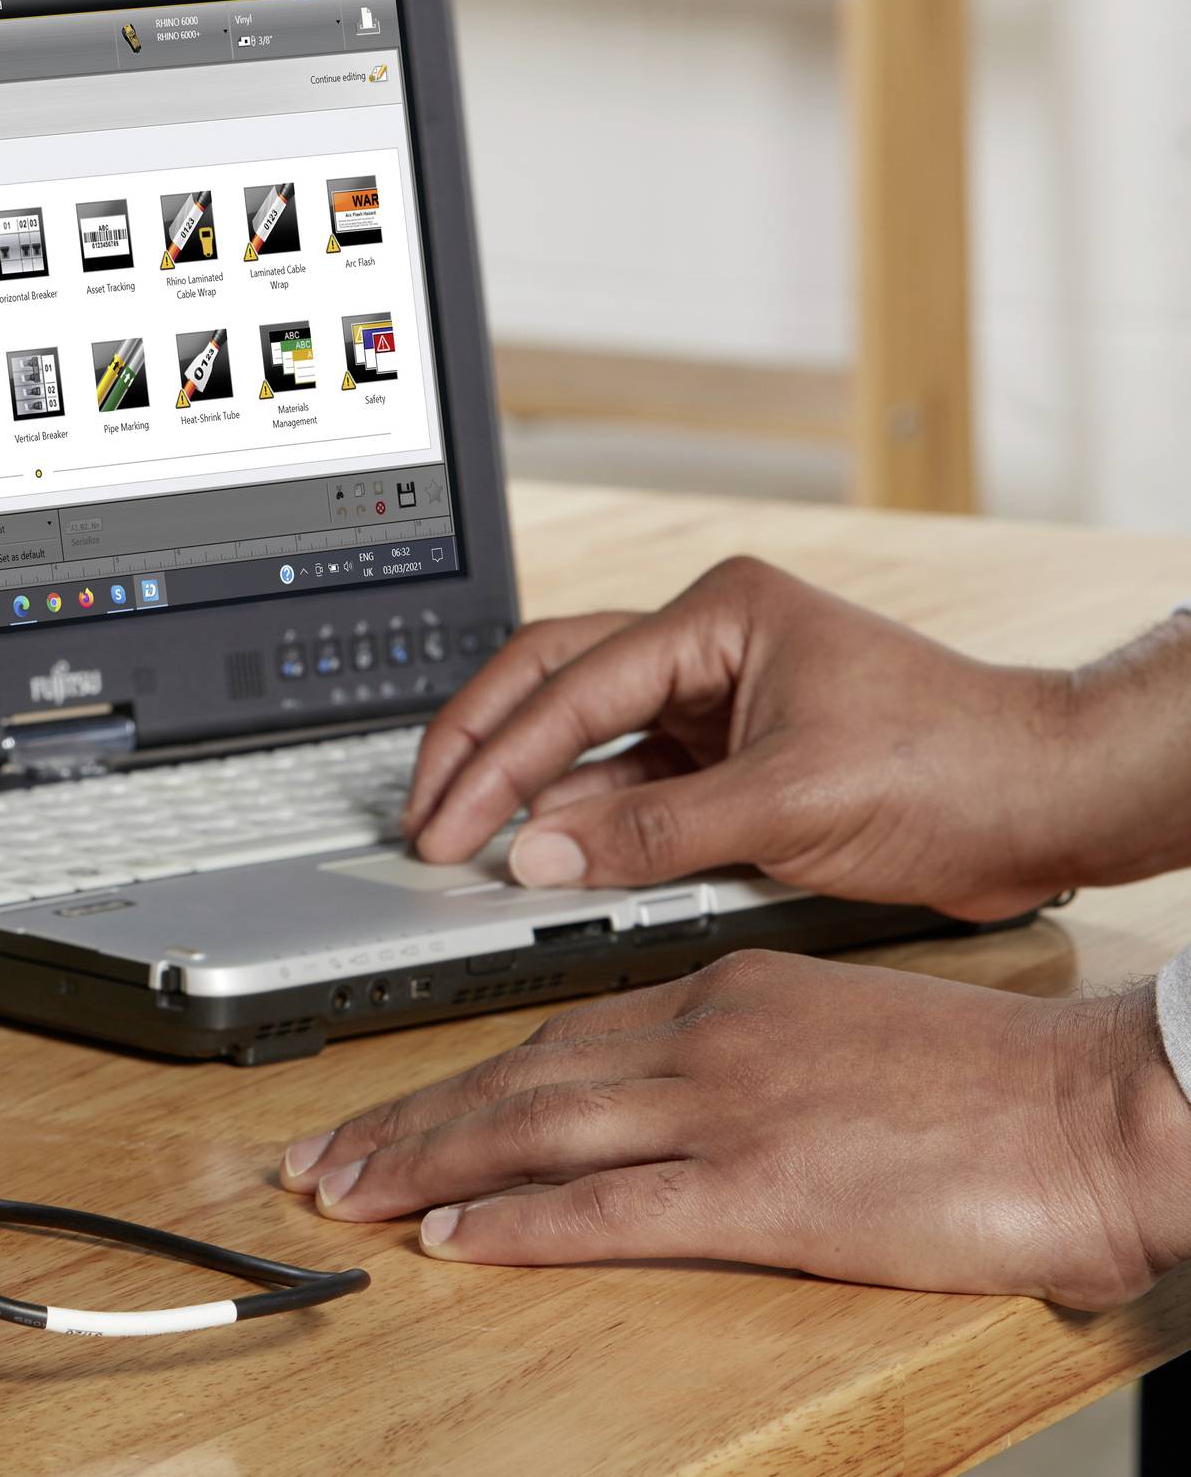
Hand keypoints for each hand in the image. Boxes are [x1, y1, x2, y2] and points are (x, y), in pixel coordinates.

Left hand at [274, 951, 1190, 1310]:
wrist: (1105, 1103)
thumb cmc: (995, 1086)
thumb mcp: (841, 1040)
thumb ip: (751, 1062)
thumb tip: (682, 1107)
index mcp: (726, 994)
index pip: (553, 1036)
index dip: (455, 1079)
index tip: (385, 1113)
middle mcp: (707, 1038)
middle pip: (517, 1077)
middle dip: (404, 1123)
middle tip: (315, 1161)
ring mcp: (731, 1111)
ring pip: (534, 1133)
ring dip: (423, 1167)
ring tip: (343, 1199)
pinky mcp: (767, 1188)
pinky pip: (610, 1210)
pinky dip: (519, 1225)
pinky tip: (453, 1243)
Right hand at [402, 556, 1190, 920]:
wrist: (1050, 805)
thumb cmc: (955, 767)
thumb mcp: (790, 803)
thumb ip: (652, 832)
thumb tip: (540, 855)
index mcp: (720, 615)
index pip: (571, 684)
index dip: (496, 762)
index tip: (448, 825)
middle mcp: (710, 645)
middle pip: (551, 684)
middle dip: (482, 753)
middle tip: (425, 816)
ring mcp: (720, 702)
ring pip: (587, 738)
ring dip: (534, 794)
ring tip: (474, 850)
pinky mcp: (734, 760)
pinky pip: (634, 785)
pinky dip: (591, 824)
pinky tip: (554, 862)